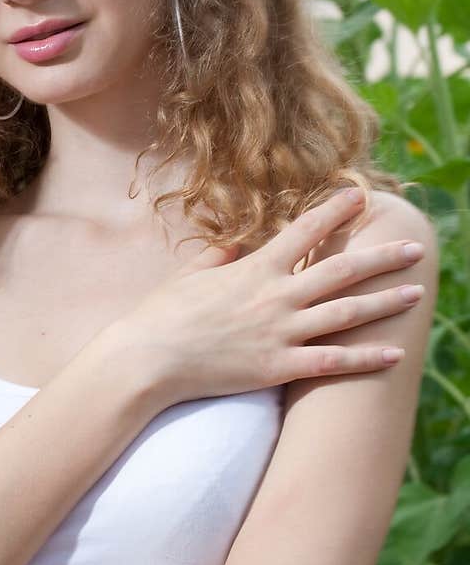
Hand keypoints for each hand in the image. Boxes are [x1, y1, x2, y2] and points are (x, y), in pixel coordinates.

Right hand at [125, 187, 425, 407]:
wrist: (149, 359)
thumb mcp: (190, 275)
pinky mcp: (277, 368)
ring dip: (385, 302)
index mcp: (255, 268)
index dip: (336, 211)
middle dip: (382, 257)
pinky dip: (365, 359)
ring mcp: (280, 333)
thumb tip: (235, 243)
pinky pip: (332, 363)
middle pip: (342, 271)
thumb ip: (218, 257)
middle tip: (416, 248)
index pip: (305, 231)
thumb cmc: (162, 315)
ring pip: (346, 314)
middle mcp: (276, 296)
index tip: (360, 196)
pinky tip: (393, 355)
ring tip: (416, 293)